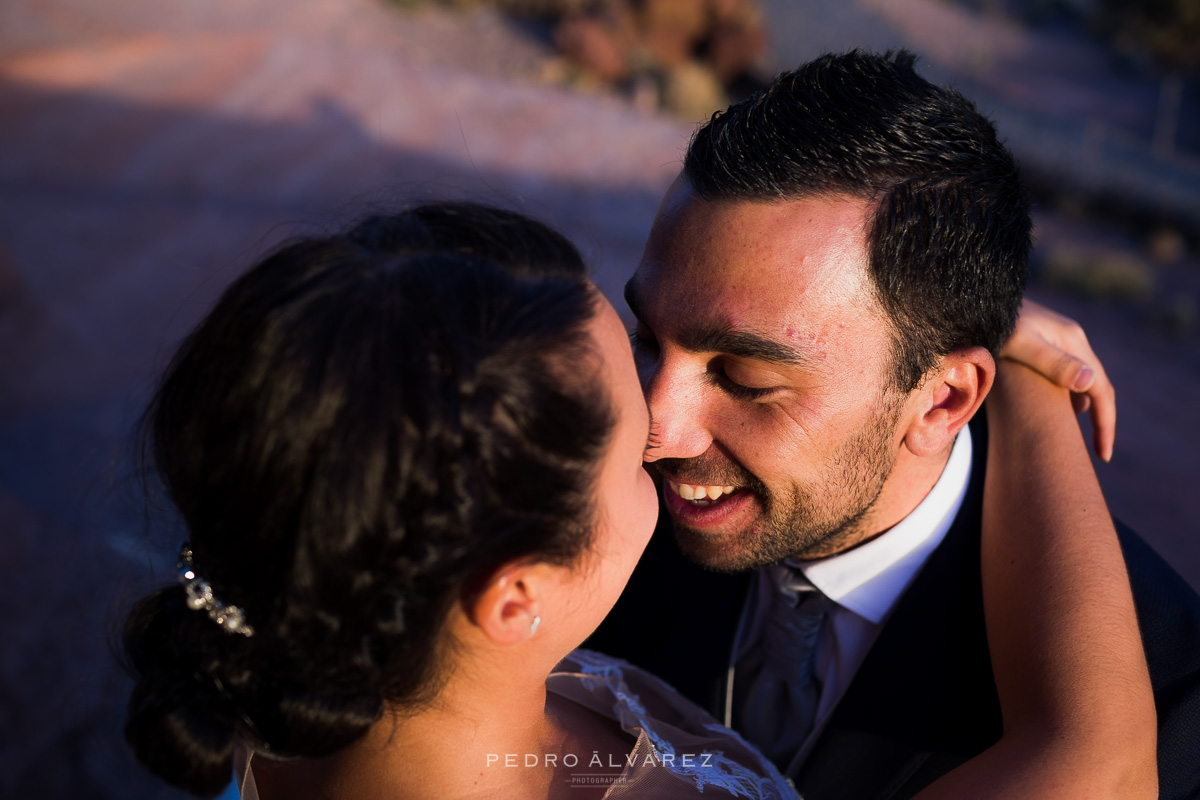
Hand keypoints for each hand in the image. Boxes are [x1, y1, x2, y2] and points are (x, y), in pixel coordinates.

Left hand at [999, 299, 1115, 461]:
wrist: (972, 300)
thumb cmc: (992, 323)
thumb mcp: (1021, 345)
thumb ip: (1052, 363)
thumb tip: (1088, 384)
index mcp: (1073, 342)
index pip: (1101, 388)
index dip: (1105, 423)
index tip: (1103, 455)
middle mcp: (1070, 340)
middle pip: (1095, 385)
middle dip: (1099, 420)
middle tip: (1098, 453)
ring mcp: (1056, 340)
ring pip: (1080, 380)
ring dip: (1082, 407)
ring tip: (1076, 435)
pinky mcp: (1040, 343)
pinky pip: (1063, 375)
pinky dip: (1065, 396)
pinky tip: (1054, 408)